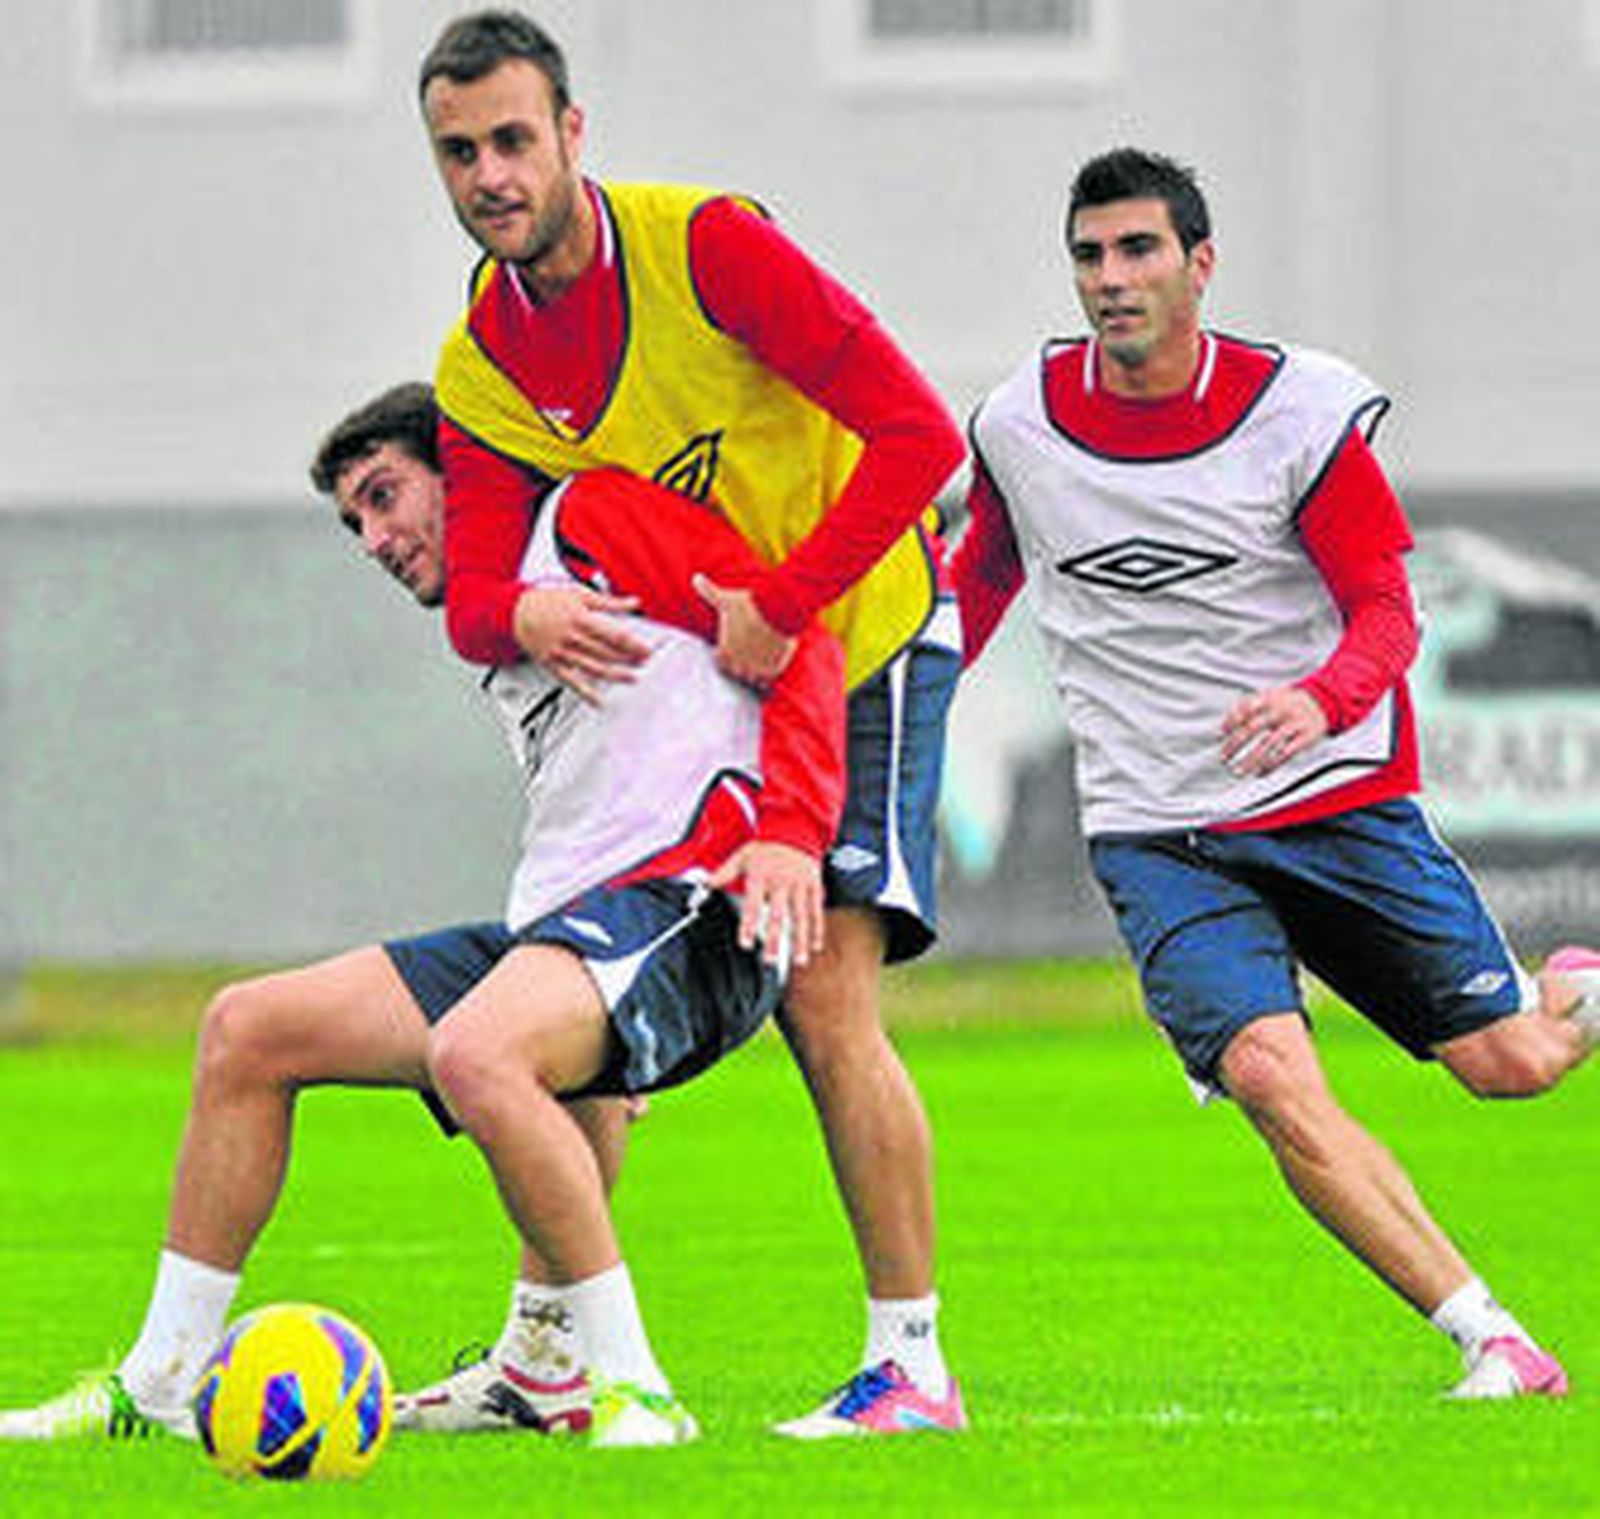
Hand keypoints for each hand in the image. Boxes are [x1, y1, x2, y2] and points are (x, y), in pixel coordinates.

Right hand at [512, 585, 649, 703]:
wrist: (515, 612)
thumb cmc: (546, 601)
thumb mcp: (579, 594)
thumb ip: (609, 601)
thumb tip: (633, 602)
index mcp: (580, 619)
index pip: (614, 635)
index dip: (633, 645)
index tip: (646, 650)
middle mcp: (572, 638)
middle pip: (607, 652)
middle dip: (628, 659)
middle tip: (643, 662)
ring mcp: (562, 654)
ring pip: (594, 668)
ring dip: (615, 675)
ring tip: (632, 678)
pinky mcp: (553, 665)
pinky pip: (571, 682)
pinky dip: (586, 694)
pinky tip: (599, 702)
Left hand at [692, 574, 796, 689]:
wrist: (777, 611)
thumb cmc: (750, 605)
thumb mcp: (726, 599)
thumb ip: (709, 592)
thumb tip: (696, 577)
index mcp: (724, 652)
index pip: (721, 661)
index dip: (728, 653)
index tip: (735, 646)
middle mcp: (738, 665)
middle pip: (736, 672)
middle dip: (741, 664)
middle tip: (749, 654)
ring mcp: (755, 671)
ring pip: (751, 679)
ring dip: (754, 673)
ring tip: (760, 662)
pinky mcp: (772, 673)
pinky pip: (767, 683)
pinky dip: (768, 678)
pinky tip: (772, 668)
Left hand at [708, 840, 825, 973]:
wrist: (794, 830)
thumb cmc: (766, 847)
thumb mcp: (742, 856)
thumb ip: (724, 872)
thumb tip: (706, 884)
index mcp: (760, 876)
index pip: (752, 905)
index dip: (748, 925)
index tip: (745, 943)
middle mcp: (780, 882)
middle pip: (778, 915)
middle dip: (774, 940)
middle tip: (770, 960)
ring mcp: (799, 885)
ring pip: (800, 916)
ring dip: (800, 940)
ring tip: (799, 961)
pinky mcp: (813, 886)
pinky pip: (816, 910)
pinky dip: (816, 929)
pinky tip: (815, 945)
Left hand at [1220, 685, 1328, 775]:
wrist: (1321, 703)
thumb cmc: (1285, 703)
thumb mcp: (1267, 697)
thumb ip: (1244, 708)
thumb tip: (1222, 728)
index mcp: (1270, 698)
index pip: (1245, 708)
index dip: (1231, 721)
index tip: (1221, 736)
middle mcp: (1282, 710)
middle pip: (1254, 727)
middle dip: (1235, 744)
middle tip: (1223, 759)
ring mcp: (1295, 723)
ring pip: (1270, 743)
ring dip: (1252, 760)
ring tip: (1239, 771)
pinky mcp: (1307, 737)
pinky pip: (1287, 753)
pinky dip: (1271, 765)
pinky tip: (1259, 773)